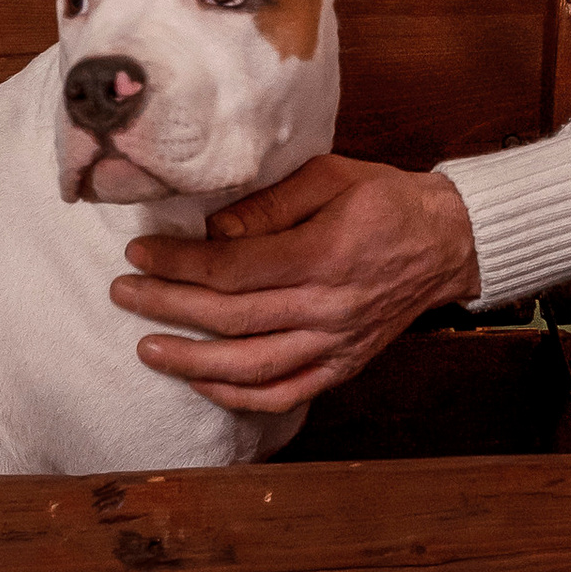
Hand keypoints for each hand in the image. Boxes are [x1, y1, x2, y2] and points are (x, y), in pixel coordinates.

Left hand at [113, 155, 480, 415]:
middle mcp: (328, 307)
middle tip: (122, 293)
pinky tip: (202, 382)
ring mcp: (336, 343)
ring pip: (252, 367)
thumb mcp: (331, 175)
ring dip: (192, 362)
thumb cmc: (385, 199)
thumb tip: (214, 227)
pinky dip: (240, 396)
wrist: (448, 241)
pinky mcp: (343, 364)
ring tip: (147, 348)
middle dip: (167, 307)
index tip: (138, 253)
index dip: (178, 263)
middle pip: (231, 318)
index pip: (232, 268)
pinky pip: (285, 392)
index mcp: (324, 254)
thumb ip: (271, 203)